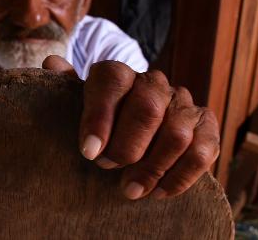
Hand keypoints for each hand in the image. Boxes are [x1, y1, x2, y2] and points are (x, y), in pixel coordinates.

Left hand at [42, 56, 219, 200]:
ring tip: (129, 190)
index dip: (100, 115)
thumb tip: (52, 64)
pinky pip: (203, 151)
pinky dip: (181, 176)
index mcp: (120, 74)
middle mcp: (154, 83)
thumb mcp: (78, 106)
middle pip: (148, 107)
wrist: (136, 128)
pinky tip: (159, 192)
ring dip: (152, 167)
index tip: (89, 152)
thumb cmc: (100, 123)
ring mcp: (182, 103)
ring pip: (176, 133)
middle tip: (107, 168)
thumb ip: (67, 88)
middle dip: (126, 145)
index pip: (113, 80)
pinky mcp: (205, 126)